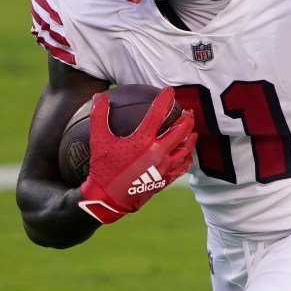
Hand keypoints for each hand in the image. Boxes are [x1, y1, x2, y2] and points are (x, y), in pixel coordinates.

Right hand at [77, 87, 195, 223]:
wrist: (108, 199)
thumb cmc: (102, 169)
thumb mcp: (98, 141)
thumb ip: (99, 116)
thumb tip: (100, 96)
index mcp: (142, 141)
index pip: (158, 114)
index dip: (165, 99)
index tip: (169, 91)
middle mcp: (157, 153)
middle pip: (181, 131)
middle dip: (187, 118)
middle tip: (189, 111)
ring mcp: (163, 167)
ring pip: (186, 149)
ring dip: (191, 137)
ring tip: (192, 130)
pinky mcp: (165, 180)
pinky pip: (182, 166)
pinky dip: (187, 157)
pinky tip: (186, 154)